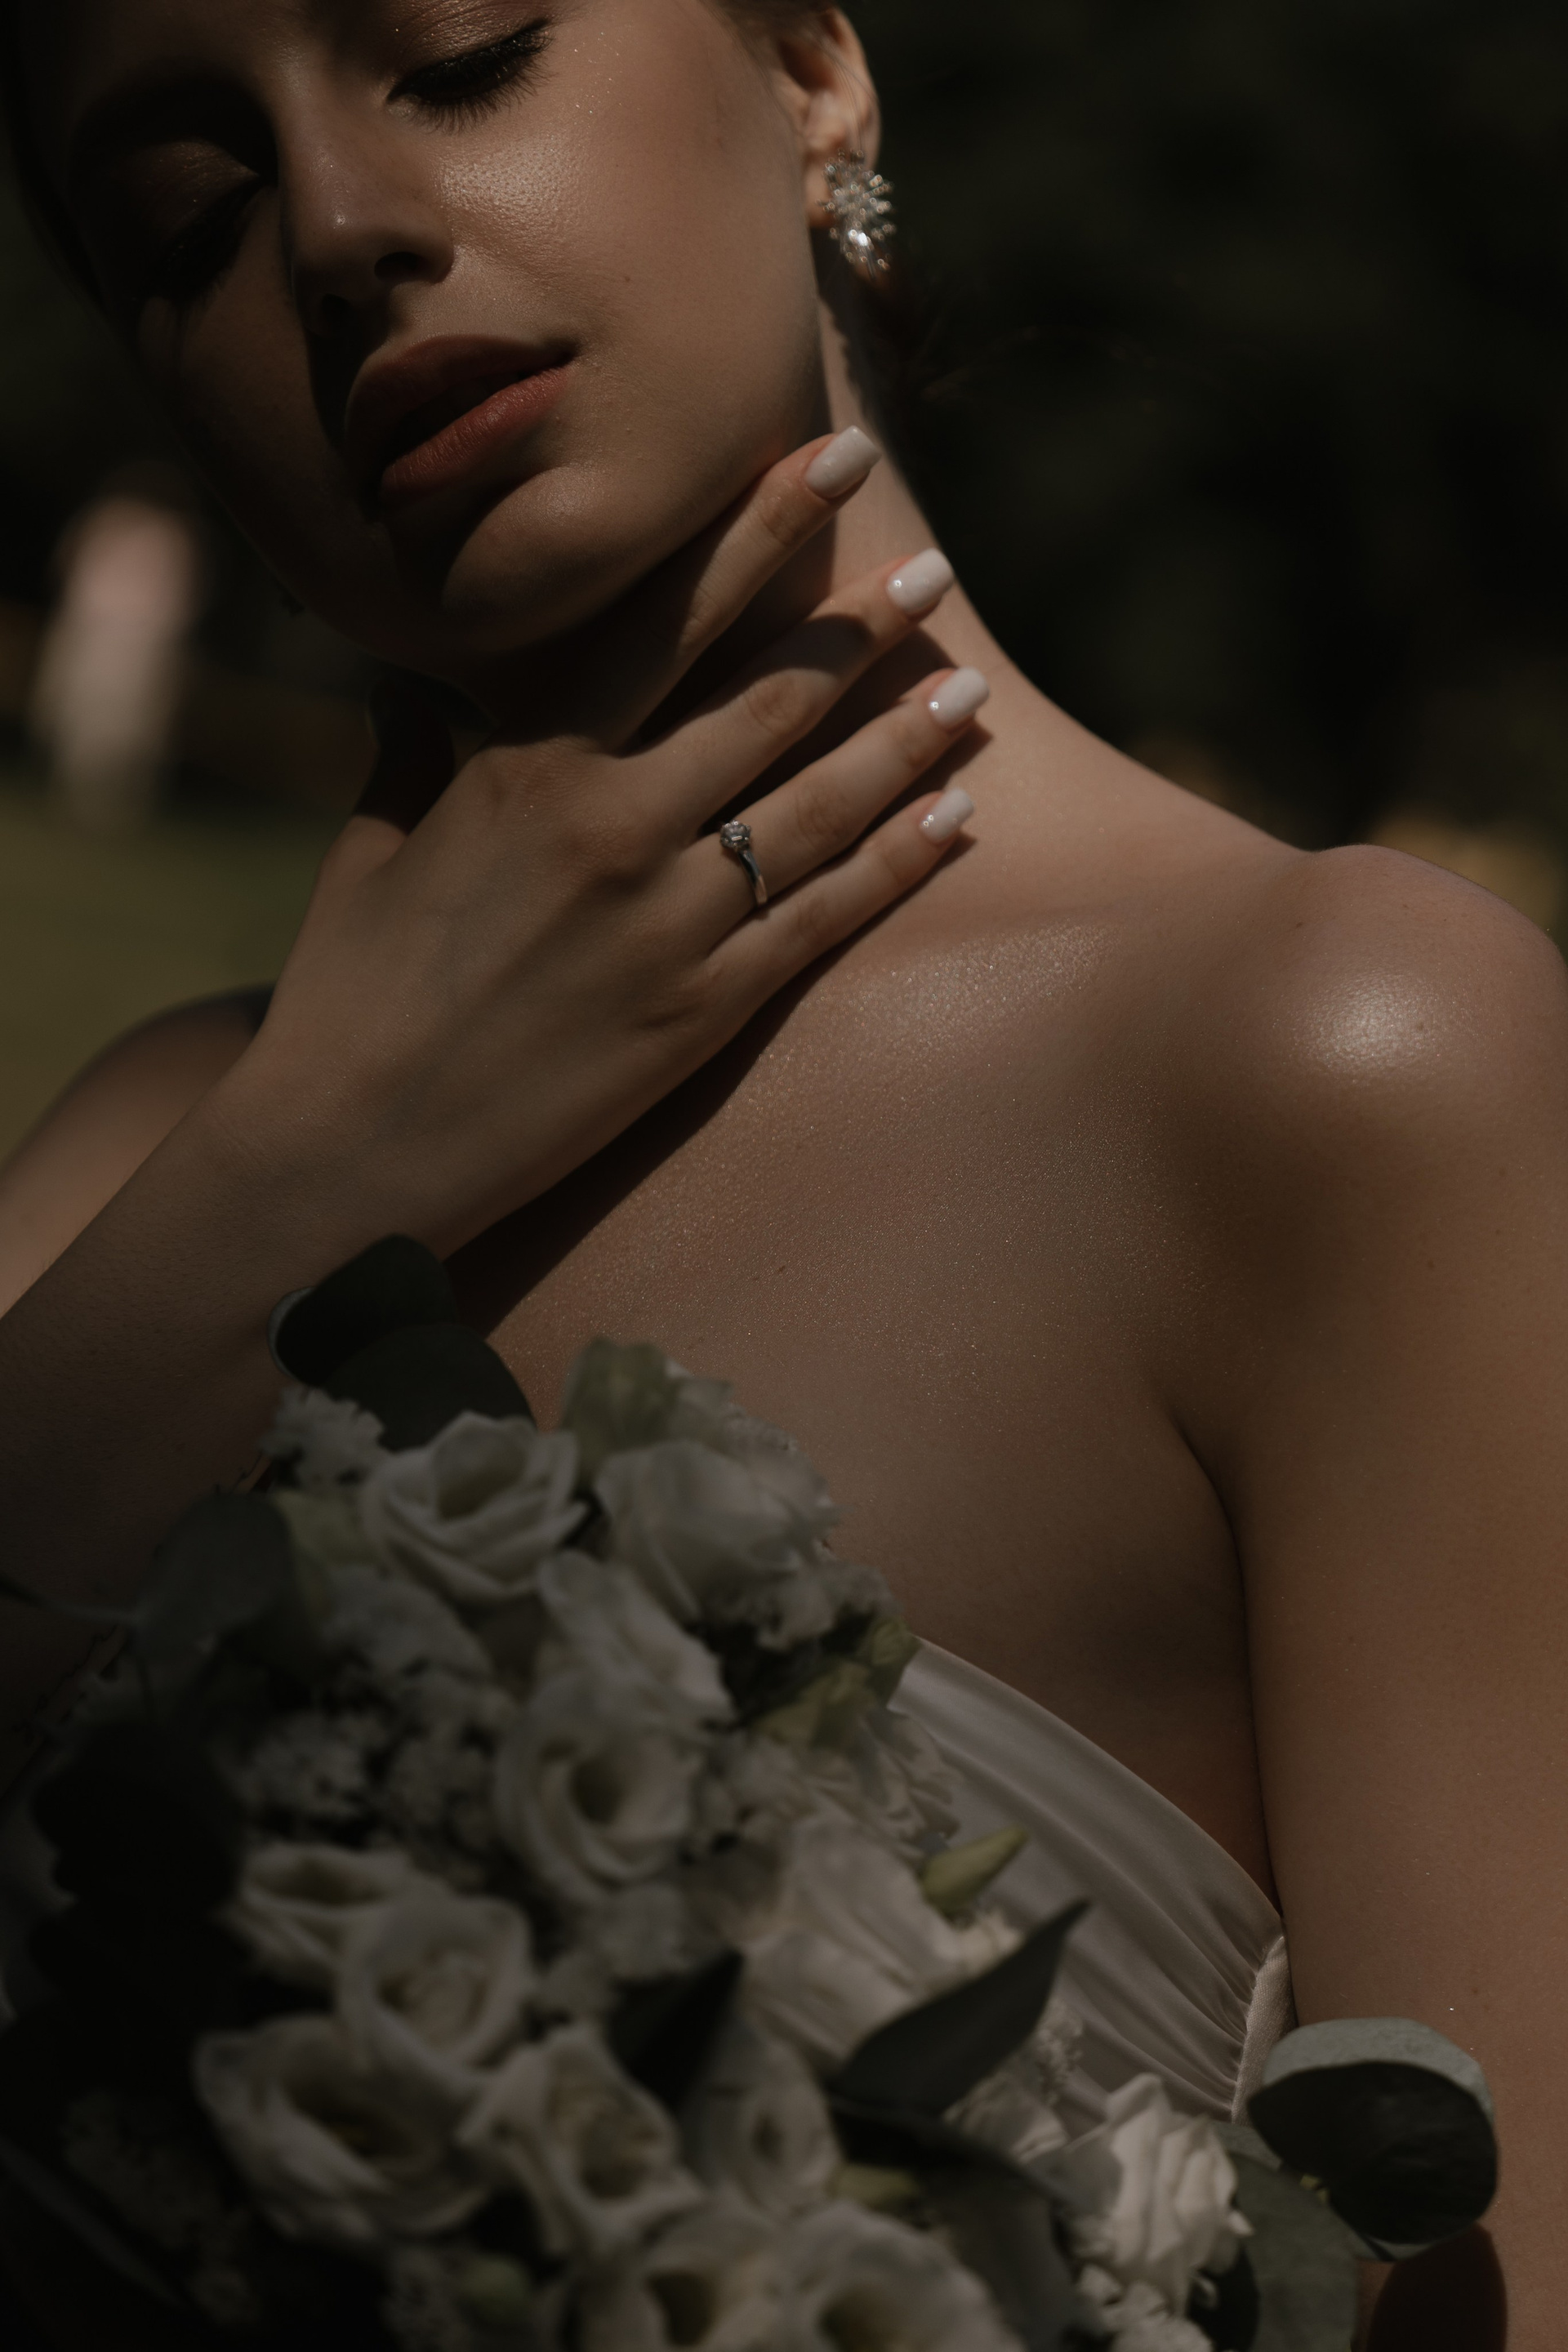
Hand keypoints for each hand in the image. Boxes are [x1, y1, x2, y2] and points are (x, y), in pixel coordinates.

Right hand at [230, 430, 982, 1252]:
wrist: (351, 1150)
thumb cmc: (349, 997)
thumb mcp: (367, 851)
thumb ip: (411, 755)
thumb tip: (413, 688)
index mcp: (526, 769)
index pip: (665, 620)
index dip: (757, 532)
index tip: (825, 462)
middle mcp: (610, 827)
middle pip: (766, 701)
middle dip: (860, 627)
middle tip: (937, 572)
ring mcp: (663, 924)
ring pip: (814, 807)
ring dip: (903, 742)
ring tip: (970, 691)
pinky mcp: (697, 1013)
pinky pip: (820, 920)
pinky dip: (895, 864)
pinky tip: (955, 819)